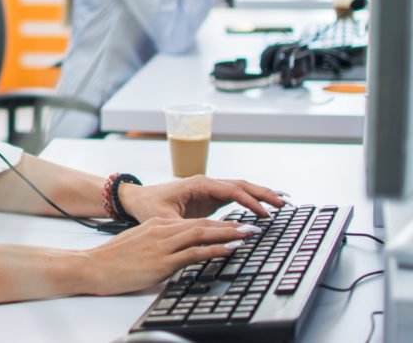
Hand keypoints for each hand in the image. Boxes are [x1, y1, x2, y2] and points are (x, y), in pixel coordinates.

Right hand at [81, 217, 259, 294]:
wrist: (93, 266)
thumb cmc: (114, 260)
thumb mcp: (140, 245)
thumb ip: (160, 245)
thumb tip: (178, 252)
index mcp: (157, 226)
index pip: (194, 222)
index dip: (218, 223)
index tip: (237, 225)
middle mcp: (162, 231)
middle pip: (202, 224)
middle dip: (230, 225)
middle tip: (252, 225)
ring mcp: (162, 245)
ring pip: (202, 234)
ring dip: (228, 234)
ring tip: (248, 234)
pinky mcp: (162, 261)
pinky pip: (194, 253)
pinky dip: (214, 250)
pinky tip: (229, 249)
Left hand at [118, 175, 284, 222]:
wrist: (136, 200)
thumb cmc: (149, 207)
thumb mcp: (167, 221)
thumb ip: (188, 228)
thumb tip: (209, 236)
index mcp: (198, 184)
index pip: (231, 190)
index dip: (249, 202)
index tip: (264, 214)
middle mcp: (206, 184)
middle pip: (241, 185)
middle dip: (263, 193)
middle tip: (284, 203)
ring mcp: (208, 190)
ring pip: (240, 189)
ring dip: (260, 195)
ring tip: (280, 203)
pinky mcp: (208, 199)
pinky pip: (234, 197)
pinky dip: (249, 201)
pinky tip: (262, 208)